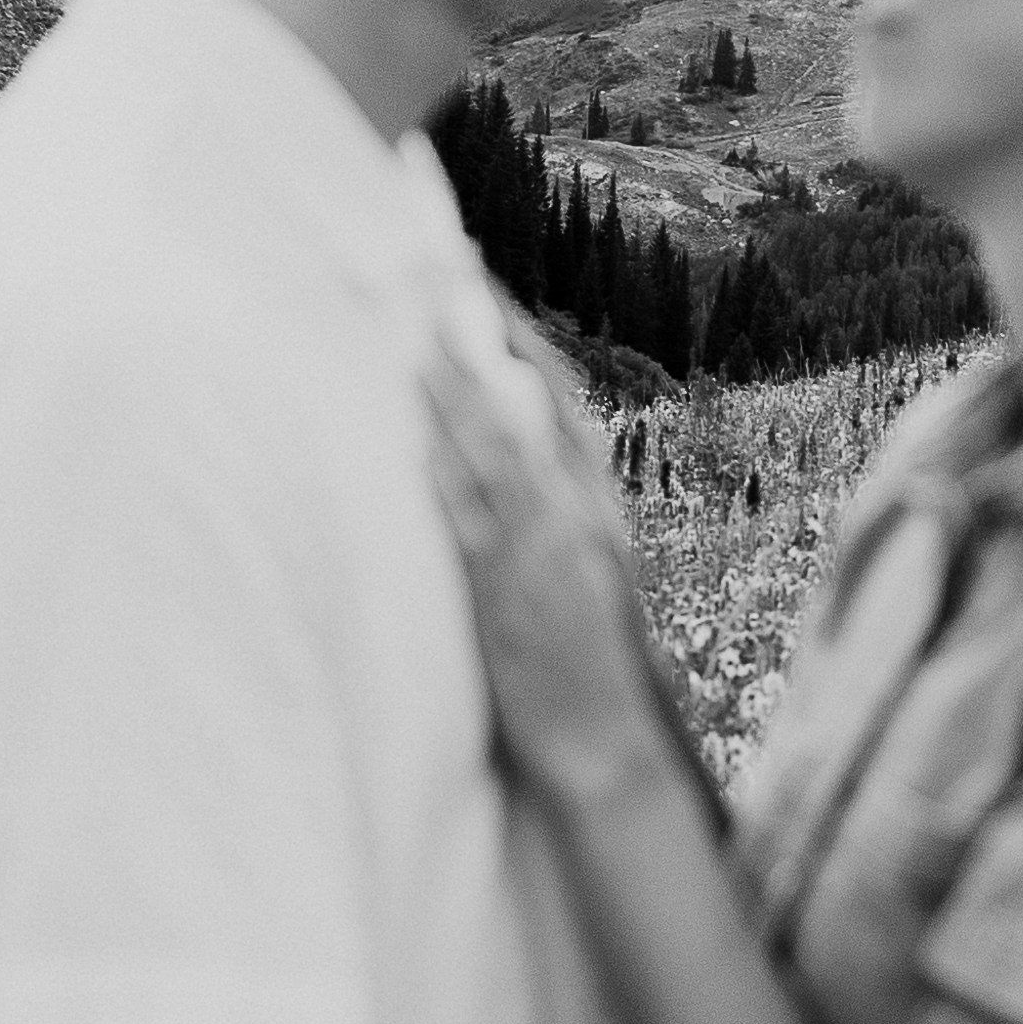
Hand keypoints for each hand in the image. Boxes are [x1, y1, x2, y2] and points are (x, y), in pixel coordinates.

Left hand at [419, 312, 669, 811]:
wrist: (604, 748)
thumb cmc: (583, 667)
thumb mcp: (582, 576)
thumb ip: (549, 514)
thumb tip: (507, 454)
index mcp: (595, 508)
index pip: (557, 400)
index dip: (517, 340)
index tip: (479, 286)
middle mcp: (576, 518)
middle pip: (526, 407)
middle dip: (483, 339)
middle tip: (440, 275)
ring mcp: (545, 555)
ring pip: (498, 454)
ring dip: (457, 393)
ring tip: (417, 334)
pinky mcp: (511, 598)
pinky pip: (476, 525)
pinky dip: (451, 477)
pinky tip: (420, 440)